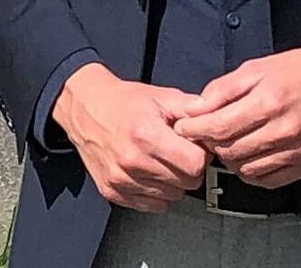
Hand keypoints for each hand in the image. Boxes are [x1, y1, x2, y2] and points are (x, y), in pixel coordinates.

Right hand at [52, 63, 210, 211]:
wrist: (83, 106)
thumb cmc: (122, 101)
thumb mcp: (161, 96)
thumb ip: (193, 110)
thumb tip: (217, 124)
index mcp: (146, 135)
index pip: (196, 165)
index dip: (200, 154)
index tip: (193, 146)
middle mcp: (132, 161)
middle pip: (187, 183)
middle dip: (188, 168)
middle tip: (176, 151)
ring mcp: (120, 179)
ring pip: (172, 196)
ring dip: (172, 181)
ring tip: (159, 159)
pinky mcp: (112, 191)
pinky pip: (152, 205)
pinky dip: (155, 192)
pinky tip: (148, 171)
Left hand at [173, 44, 300, 187]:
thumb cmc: (299, 70)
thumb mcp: (256, 68)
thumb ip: (222, 90)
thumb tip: (194, 108)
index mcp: (268, 102)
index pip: (220, 127)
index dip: (195, 130)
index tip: (183, 128)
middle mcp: (284, 130)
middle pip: (231, 151)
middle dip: (210, 144)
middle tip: (205, 135)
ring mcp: (299, 150)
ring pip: (247, 169)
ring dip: (230, 159)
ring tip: (227, 144)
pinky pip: (270, 180)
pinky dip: (252, 173)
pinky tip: (248, 157)